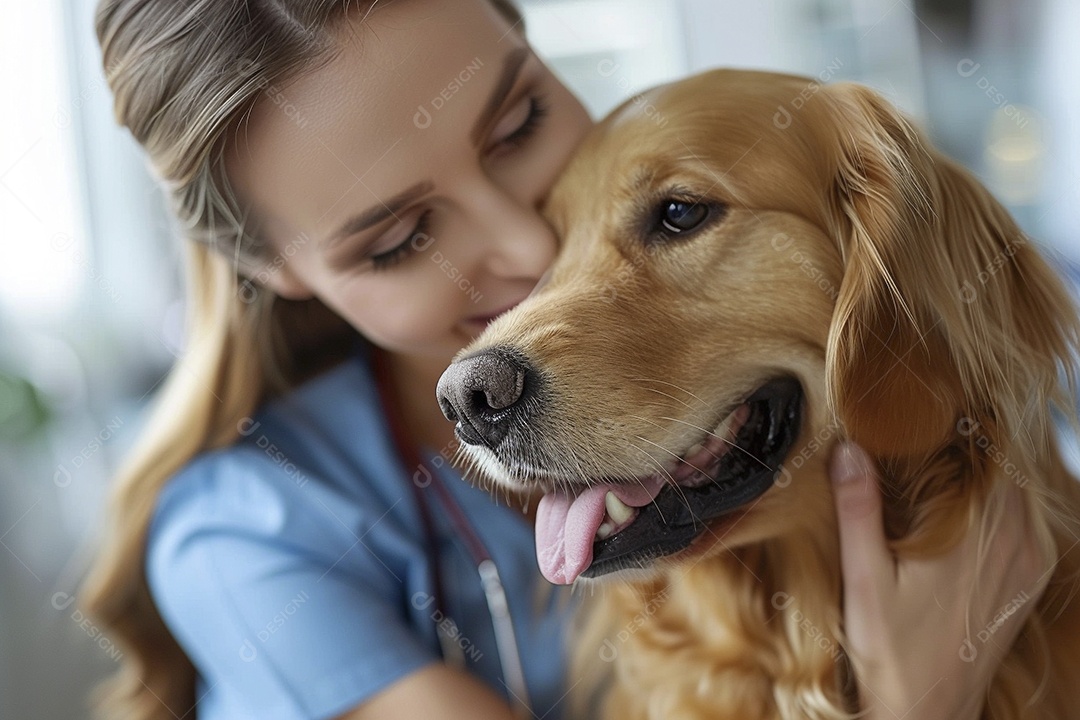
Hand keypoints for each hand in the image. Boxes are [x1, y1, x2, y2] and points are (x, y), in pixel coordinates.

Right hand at [830, 442, 1050, 719]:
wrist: (928, 710)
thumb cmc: (890, 649)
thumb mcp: (864, 578)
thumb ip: (859, 510)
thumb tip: (848, 449)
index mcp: (973, 535)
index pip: (987, 453)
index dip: (963, 423)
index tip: (928, 408)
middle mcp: (1012, 544)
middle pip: (1005, 466)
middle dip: (971, 443)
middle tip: (925, 429)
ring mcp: (1028, 562)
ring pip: (1020, 490)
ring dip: (988, 472)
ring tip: (942, 459)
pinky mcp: (1029, 579)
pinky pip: (1030, 519)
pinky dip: (1005, 500)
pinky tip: (967, 503)